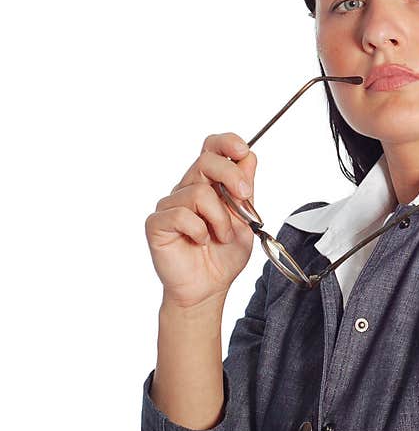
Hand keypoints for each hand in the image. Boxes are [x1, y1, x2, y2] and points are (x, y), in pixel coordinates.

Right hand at [145, 133, 257, 309]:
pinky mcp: (157, 223)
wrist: (209, 287)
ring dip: (220, 218)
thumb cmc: (224, 255)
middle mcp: (187, 188)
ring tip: (221, 236)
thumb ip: (245, 190)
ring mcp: (170, 205)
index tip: (242, 150)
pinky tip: (200, 242)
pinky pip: (181, 215)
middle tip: (245, 197)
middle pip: (206, 161)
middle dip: (231, 176)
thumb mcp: (246, 220)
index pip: (212, 148)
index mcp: (209, 183)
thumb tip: (249, 157)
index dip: (226, 143)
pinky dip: (199, 231)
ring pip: (199, 192)